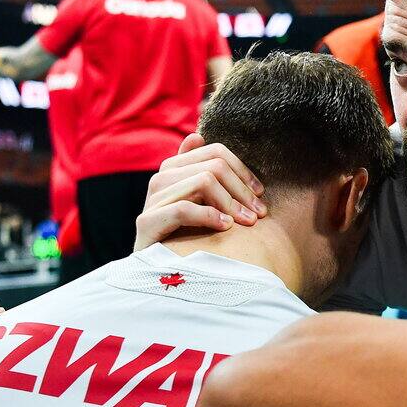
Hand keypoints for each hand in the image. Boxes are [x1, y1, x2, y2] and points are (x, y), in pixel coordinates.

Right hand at [135, 133, 267, 250]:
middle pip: (213, 167)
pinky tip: (226, 227)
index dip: (242, 171)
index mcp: (173, 168)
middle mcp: (160, 179)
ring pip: (203, 182)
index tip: (259, 193)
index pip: (216, 152)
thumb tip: (197, 136)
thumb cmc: (187, 235)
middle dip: (241, 190)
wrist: (158, 270)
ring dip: (231, 203)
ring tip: (246, 221)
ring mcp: (152, 200)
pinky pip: (184, 208)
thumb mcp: (198, 202)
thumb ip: (200, 172)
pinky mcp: (146, 222)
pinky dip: (210, 216)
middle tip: (258, 213)